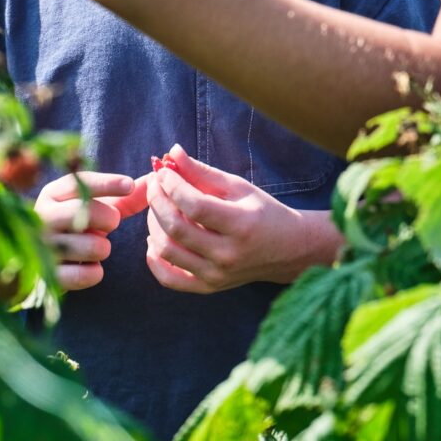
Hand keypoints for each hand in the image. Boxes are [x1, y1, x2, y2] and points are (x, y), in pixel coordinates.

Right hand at [35, 172, 149, 291]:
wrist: (41, 261)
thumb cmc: (76, 226)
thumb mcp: (94, 206)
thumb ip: (125, 196)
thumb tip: (155, 178)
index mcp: (52, 194)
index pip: (79, 183)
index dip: (107, 183)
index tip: (129, 185)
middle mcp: (41, 217)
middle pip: (83, 212)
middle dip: (108, 218)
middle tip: (112, 223)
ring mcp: (42, 247)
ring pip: (90, 246)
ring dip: (102, 248)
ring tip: (97, 246)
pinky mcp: (48, 276)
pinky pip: (83, 275)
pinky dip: (95, 272)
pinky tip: (90, 266)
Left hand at [143, 145, 342, 293]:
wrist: (287, 250)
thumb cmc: (262, 212)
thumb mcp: (238, 187)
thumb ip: (203, 172)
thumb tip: (172, 152)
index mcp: (240, 225)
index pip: (195, 206)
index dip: (173, 185)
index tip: (164, 170)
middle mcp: (228, 255)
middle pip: (177, 229)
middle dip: (158, 201)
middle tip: (154, 183)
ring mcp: (217, 275)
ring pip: (168, 252)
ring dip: (153, 224)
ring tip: (157, 206)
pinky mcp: (209, 287)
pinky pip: (170, 279)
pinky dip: (154, 260)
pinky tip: (154, 238)